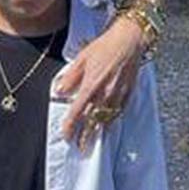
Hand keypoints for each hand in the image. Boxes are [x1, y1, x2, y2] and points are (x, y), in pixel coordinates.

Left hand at [55, 15, 143, 151]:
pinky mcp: (128, 94)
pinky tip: (108, 127)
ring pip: (107, 119)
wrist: (129, 41)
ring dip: (99, 132)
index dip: (71, 125)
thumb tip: (59, 91)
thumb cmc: (103, 47)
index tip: (66, 135)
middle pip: (93, 120)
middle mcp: (105, 94)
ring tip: (93, 142)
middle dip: (86, 135)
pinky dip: (112, 121)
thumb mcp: (80, 59)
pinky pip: (119, 112)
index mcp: (91, 85)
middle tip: (80, 148)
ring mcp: (119, 95)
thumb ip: (70, 77)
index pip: (78, 111)